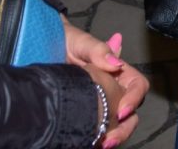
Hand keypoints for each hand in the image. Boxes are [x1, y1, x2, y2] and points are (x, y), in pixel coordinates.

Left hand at [65, 24, 149, 147]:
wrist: (39, 47)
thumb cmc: (63, 40)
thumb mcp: (80, 42)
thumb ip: (98, 50)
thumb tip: (116, 63)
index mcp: (118, 71)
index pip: (138, 86)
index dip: (134, 98)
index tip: (122, 110)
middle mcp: (113, 89)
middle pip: (131, 112)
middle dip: (124, 128)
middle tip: (110, 140)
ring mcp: (100, 103)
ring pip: (116, 125)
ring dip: (113, 136)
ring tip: (101, 144)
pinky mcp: (86, 114)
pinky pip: (97, 129)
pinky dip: (96, 138)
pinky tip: (89, 143)